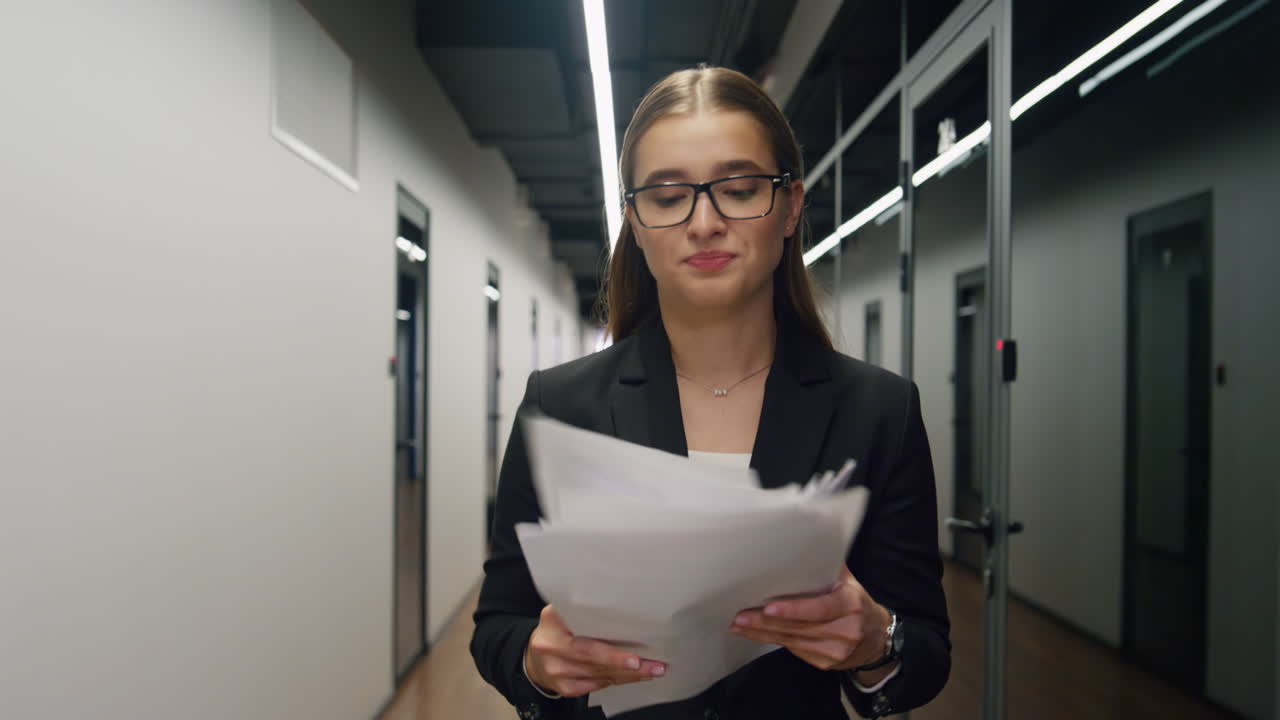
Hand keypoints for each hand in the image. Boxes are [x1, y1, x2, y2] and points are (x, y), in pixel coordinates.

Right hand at [524, 604, 667, 697]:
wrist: (534, 657)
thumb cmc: (557, 630)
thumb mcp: (562, 611)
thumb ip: (584, 608)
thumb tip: (622, 602)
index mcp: (552, 622)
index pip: (582, 634)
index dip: (608, 649)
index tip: (632, 650)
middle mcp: (552, 648)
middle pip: (593, 659)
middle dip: (626, 663)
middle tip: (652, 664)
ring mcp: (557, 671)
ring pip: (600, 675)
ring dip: (629, 674)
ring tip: (653, 669)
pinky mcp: (564, 688)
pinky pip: (597, 685)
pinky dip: (618, 680)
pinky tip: (635, 676)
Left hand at [729, 566, 891, 673]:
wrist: (877, 639)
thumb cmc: (855, 602)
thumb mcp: (848, 581)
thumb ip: (826, 566)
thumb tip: (803, 537)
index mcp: (851, 604)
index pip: (819, 609)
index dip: (793, 610)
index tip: (769, 607)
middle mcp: (845, 629)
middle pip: (799, 627)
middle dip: (765, 622)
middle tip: (739, 615)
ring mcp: (835, 650)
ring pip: (792, 641)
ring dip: (761, 634)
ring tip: (737, 624)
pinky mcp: (825, 663)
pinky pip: (794, 650)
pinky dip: (771, 641)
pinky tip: (753, 634)